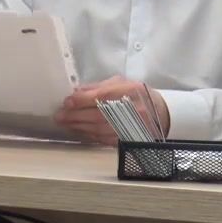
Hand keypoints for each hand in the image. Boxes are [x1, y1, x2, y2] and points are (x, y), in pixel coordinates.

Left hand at [55, 75, 169, 145]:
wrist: (162, 113)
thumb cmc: (138, 95)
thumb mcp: (122, 83)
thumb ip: (99, 86)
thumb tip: (77, 91)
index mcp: (132, 91)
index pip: (103, 96)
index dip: (83, 100)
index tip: (67, 102)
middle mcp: (133, 110)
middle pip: (99, 115)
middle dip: (76, 116)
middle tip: (59, 115)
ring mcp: (132, 127)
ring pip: (100, 129)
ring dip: (79, 127)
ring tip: (65, 123)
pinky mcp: (129, 139)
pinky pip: (105, 139)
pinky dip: (89, 135)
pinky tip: (78, 131)